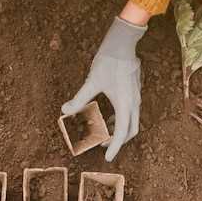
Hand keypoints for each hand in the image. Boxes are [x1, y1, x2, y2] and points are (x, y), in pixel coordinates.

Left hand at [62, 17, 146, 161]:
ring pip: (132, 122)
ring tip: (104, 133)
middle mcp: (133, 103)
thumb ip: (79, 98)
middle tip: (103, 146)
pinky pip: (131, 112)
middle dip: (118, 141)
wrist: (123, 43)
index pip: (121, 132)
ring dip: (120, 130)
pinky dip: (122, 120)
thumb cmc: (109, 61)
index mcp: (125, 104)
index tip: (108, 158)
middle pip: (131, 130)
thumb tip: (65, 111)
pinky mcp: (135, 92)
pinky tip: (110, 117)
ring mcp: (136, 97)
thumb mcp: (92, 81)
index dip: (115, 147)